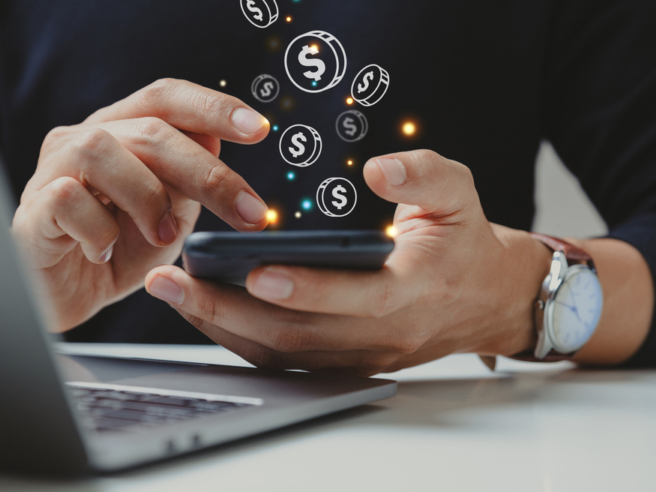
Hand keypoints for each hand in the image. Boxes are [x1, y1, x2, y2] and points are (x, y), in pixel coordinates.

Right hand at [12, 79, 270, 331]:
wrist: (64, 299)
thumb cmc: (115, 252)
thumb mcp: (167, 216)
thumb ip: (187, 181)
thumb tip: (216, 140)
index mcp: (119, 131)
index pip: (165, 98)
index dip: (212, 106)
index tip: (259, 129)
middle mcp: (82, 139)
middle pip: (148, 130)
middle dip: (207, 172)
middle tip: (248, 213)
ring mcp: (51, 171)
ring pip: (100, 149)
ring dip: (147, 196)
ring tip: (164, 236)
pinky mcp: (31, 210)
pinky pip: (67, 199)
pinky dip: (99, 231)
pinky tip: (106, 253)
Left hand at [145, 150, 553, 375]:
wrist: (484, 300)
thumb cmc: (463, 243)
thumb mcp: (459, 195)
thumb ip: (424, 176)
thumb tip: (380, 169)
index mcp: (413, 291)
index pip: (357, 298)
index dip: (307, 288)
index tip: (257, 271)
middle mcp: (381, 335)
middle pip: (298, 334)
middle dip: (228, 310)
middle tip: (173, 282)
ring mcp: (358, 356)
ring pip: (281, 352)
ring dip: (220, 326)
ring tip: (171, 292)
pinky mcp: (340, 362)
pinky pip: (282, 358)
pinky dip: (237, 337)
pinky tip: (200, 309)